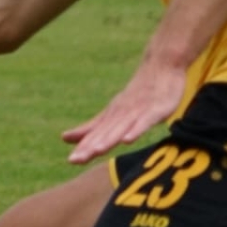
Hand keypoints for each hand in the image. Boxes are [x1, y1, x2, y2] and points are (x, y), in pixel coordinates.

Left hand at [62, 63, 187, 164]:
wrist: (161, 66)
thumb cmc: (138, 93)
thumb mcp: (114, 111)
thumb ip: (93, 127)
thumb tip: (65, 138)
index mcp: (111, 116)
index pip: (95, 135)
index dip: (84, 147)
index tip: (71, 161)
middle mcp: (121, 114)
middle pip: (104, 133)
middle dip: (90, 147)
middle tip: (74, 160)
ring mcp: (138, 111)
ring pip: (120, 128)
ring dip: (108, 140)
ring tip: (96, 151)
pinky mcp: (156, 110)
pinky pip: (145, 122)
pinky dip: (135, 130)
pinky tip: (127, 140)